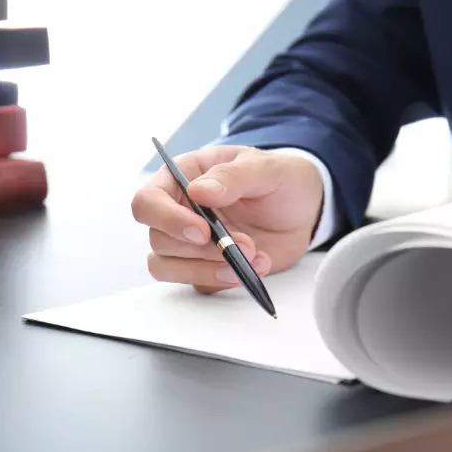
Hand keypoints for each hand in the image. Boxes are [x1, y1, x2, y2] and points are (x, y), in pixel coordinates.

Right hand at [131, 145, 323, 292]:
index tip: (202, 231)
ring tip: (252, 260)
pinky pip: (199, 283)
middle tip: (246, 243)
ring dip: (208, 270)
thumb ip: (232, 176)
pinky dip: (228, 279)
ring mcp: (189, 243)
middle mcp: (177, 212)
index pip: (147, 202)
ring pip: (168, 268)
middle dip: (202, 250)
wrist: (304, 209)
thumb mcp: (264, 168)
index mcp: (182, 178)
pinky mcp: (205, 267)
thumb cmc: (278, 178)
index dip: (167, 220)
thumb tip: (198, 191)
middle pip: (158, 241)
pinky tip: (260, 265)